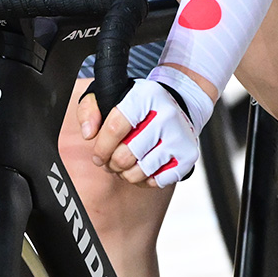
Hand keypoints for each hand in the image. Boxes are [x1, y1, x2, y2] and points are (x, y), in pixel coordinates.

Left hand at [79, 73, 208, 188]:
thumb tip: (89, 133)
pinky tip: (143, 168)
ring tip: (126, 166)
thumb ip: (89, 109)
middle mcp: (166, 114)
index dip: (101, 148)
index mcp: (145, 96)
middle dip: (112, 164)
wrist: (180, 105)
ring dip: (127, 174)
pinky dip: (146, 180)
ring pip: (141, 171)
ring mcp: (179, 136)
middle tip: (111, 162)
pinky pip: (158, 180)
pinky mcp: (188, 155)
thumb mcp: (111, 96)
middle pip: (126, 155)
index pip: (114, 128)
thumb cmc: (141, 106)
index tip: (97, 156)